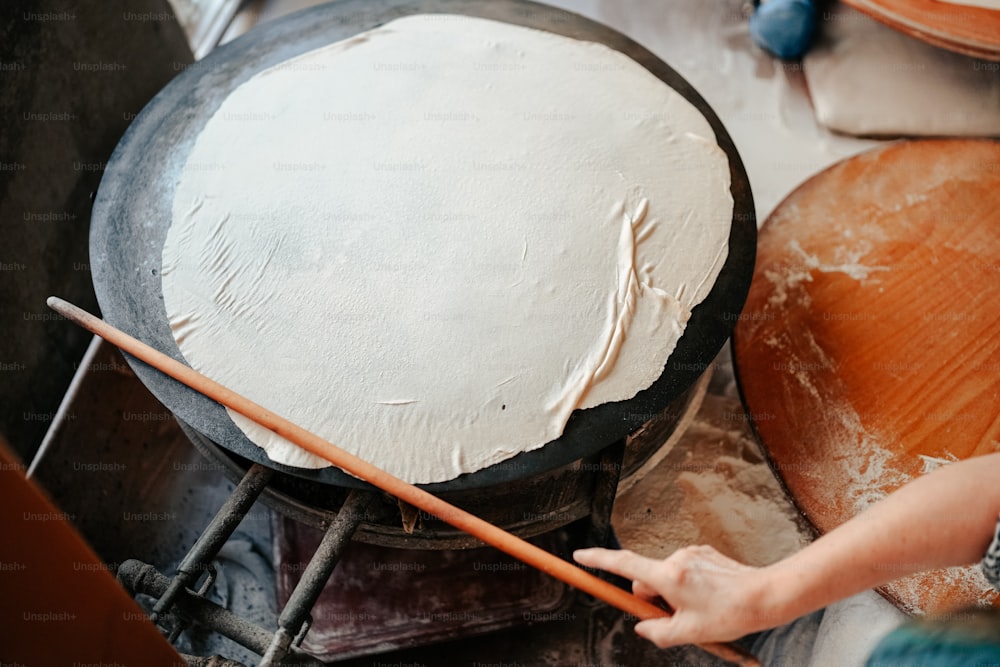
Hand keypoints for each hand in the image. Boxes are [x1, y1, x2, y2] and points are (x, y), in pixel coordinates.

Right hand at [574, 545, 781, 647]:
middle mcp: (676, 559)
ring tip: (699, 612)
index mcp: (667, 576)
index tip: (579, 556)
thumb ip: (659, 632)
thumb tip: (644, 627)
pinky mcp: (704, 554)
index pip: (622, 565)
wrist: (766, 595)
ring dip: (671, 593)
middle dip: (650, 597)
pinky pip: (684, 571)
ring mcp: (691, 554)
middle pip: (645, 577)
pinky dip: (687, 586)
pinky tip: (708, 600)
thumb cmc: (730, 614)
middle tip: (672, 618)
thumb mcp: (689, 632)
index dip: (598, 561)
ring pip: (666, 576)